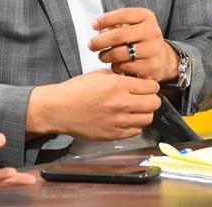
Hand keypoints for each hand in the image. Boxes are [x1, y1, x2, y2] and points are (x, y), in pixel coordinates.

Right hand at [29, 70, 160, 140]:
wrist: (57, 109)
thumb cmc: (75, 91)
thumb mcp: (100, 75)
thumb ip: (121, 78)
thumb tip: (137, 81)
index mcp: (118, 85)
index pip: (151, 86)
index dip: (151, 86)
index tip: (148, 87)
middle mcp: (121, 104)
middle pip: (154, 103)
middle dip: (152, 99)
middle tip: (145, 98)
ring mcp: (118, 121)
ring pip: (148, 119)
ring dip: (144, 113)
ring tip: (136, 110)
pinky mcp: (113, 135)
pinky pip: (136, 131)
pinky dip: (134, 125)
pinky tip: (126, 119)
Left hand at [90, 7, 178, 81]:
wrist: (162, 59)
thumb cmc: (140, 40)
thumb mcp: (132, 26)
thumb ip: (115, 25)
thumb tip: (98, 28)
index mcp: (147, 17)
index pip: (122, 14)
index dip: (105, 19)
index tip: (94, 25)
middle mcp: (152, 32)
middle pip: (118, 35)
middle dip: (100, 41)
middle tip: (91, 45)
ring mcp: (153, 50)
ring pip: (119, 53)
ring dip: (105, 56)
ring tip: (103, 56)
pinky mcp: (151, 67)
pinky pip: (124, 67)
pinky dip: (115, 66)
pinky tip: (117, 64)